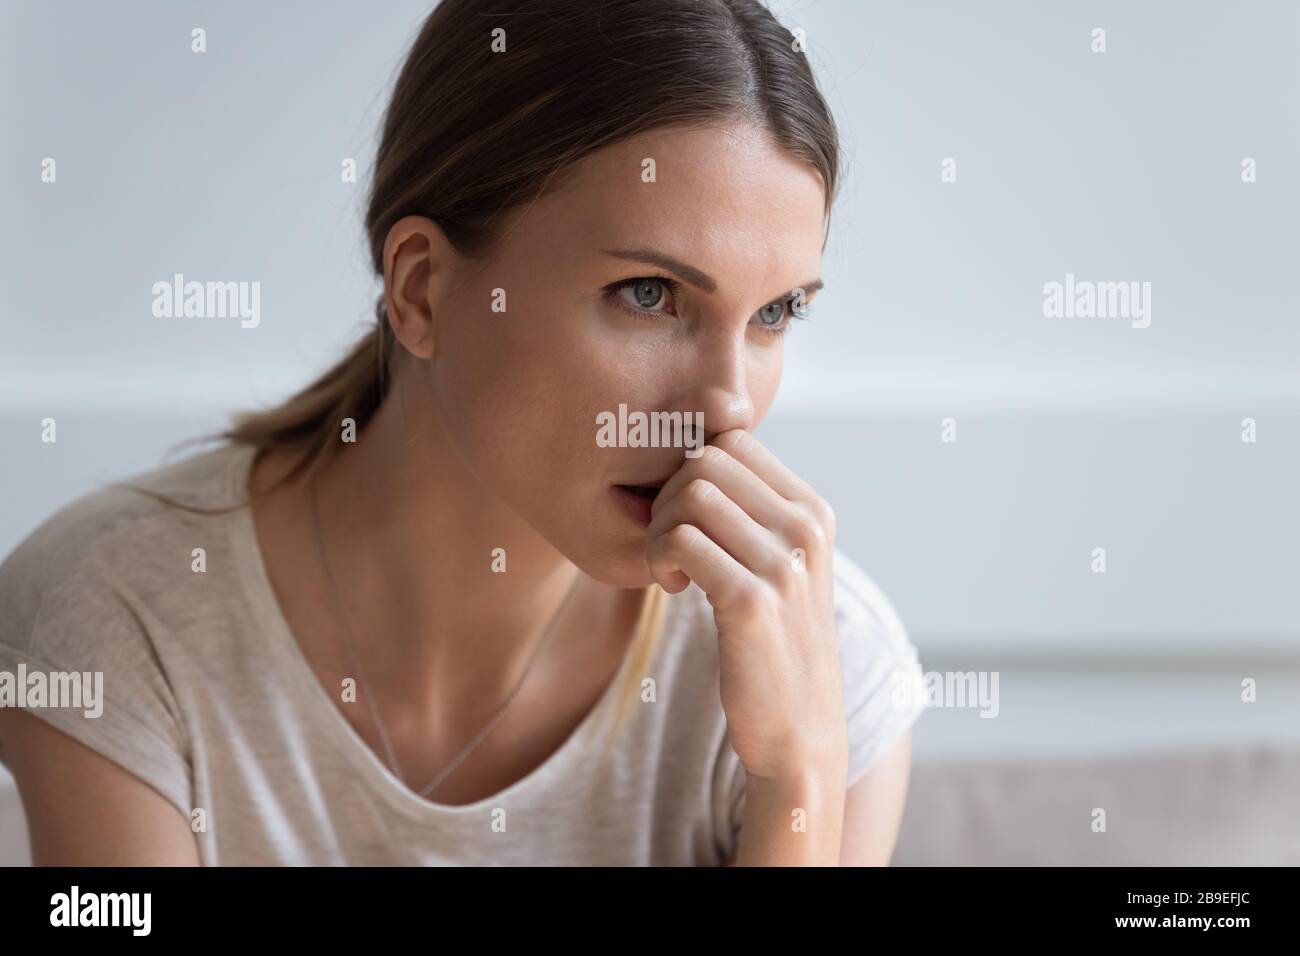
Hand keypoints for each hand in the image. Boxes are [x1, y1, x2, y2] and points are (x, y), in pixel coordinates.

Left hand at [644, 429, 846, 781]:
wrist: (799, 729)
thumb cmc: (774, 642)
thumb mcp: (782, 565)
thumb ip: (752, 511)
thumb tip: (698, 453)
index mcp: (812, 511)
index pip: (734, 440)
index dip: (691, 470)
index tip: (687, 520)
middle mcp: (806, 529)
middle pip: (707, 459)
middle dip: (668, 495)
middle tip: (668, 544)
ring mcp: (784, 565)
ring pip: (689, 494)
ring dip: (659, 529)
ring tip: (670, 567)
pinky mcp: (752, 603)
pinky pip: (680, 542)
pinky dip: (659, 558)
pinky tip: (672, 588)